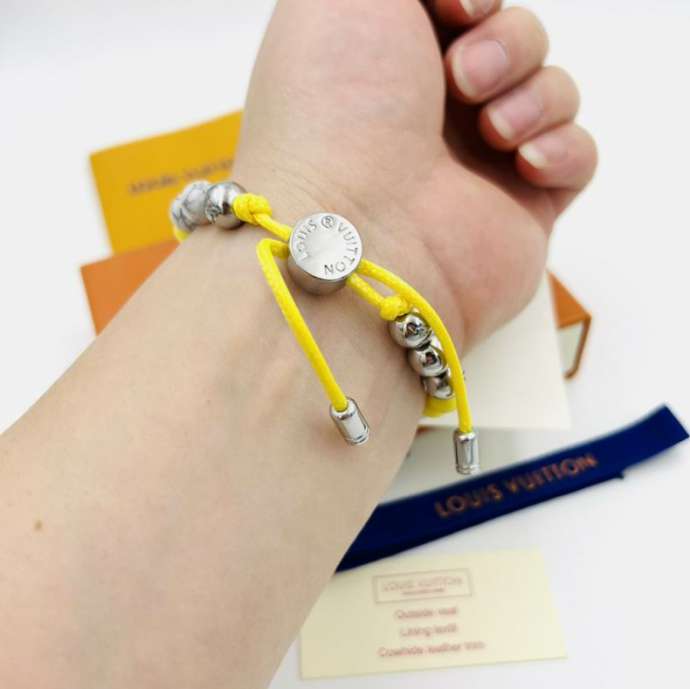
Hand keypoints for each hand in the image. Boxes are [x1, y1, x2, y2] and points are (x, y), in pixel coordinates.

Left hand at [234, 0, 596, 346]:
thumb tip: (449, 0)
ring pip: (550, 90)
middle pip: (514, 41)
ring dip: (533, 94)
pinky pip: (577, 156)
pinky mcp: (520, 211)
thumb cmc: (336, 111)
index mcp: (391, 63)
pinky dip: (562, 148)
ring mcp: (478, 165)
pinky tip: (525, 164)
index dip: (475, 0)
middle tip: (463, 80)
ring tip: (492, 131)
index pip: (464, 13)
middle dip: (504, 43)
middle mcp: (433, 115)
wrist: (358, 232)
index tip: (457, 9)